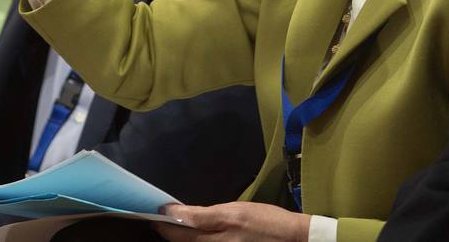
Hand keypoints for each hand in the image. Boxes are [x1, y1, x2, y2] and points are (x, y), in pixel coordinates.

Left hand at [155, 202, 310, 241]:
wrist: (292, 239)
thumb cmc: (265, 222)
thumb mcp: (234, 213)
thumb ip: (203, 216)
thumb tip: (177, 213)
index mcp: (215, 237)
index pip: (180, 232)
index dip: (165, 221)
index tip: (156, 210)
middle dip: (169, 231)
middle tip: (160, 218)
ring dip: (181, 237)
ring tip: (173, 226)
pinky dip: (196, 240)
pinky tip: (195, 234)